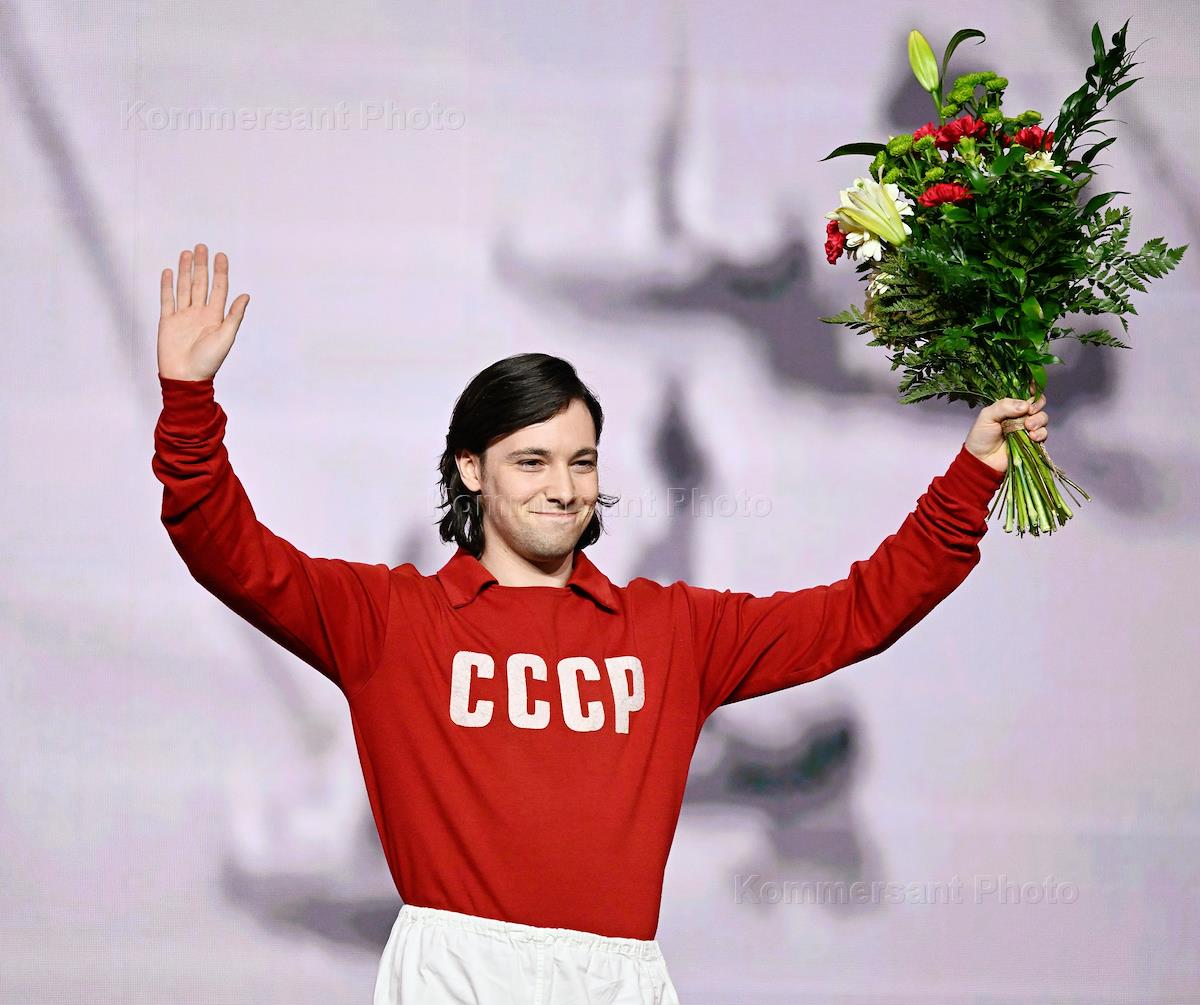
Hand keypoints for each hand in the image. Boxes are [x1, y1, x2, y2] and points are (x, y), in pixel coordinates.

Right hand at [157, 243, 249, 381]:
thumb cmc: (208, 361)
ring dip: (186, 271)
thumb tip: (246, 295)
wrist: (185, 377)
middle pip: (201, 284)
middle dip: (202, 266)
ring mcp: (183, 316)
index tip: (221, 255)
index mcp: (215, 317)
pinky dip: (167, 286)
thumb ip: (234, 316)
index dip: (220, 272)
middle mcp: (199, 313)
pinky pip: (167, 300)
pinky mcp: (167, 321)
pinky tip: (169, 272)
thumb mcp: (226, 337)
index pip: (218, 289)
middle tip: (202, 247)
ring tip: (187, 253)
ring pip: (185, 288)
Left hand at [965, 378, 1049, 474]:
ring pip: (1043, 418)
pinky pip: (1044, 434)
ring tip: (1028, 428)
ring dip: (1039, 421)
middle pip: (1038, 405)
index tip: (1033, 388)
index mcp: (1010, 407)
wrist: (981, 460)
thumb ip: (1004, 406)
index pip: (1025, 394)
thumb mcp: (987, 416)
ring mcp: (1027, 429)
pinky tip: (1032, 437)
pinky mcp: (1032, 442)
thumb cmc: (981, 437)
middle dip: (1037, 407)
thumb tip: (1025, 405)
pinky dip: (1041, 434)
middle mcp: (1021, 416)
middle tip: (1029, 413)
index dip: (1033, 389)